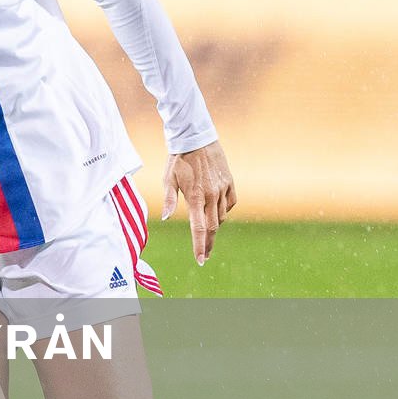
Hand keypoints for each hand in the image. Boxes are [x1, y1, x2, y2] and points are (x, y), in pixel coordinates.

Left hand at [162, 140, 234, 265]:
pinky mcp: (230, 183)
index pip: (199, 228)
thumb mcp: (168, 179)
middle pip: (213, 227)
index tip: (201, 259)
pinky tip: (216, 210)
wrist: (197, 139)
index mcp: (195, 197)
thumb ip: (169, 200)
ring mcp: (223, 189)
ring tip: (207, 230)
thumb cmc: (178, 160)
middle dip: (208, 243)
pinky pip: (230, 203)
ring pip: (222, 216)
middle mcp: (212, 195)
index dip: (200, 245)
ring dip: (215, 225)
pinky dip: (223, 210)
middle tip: (205, 255)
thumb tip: (167, 218)